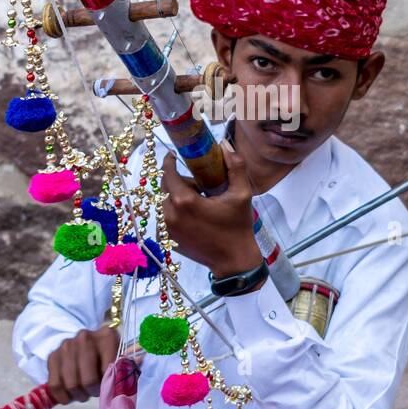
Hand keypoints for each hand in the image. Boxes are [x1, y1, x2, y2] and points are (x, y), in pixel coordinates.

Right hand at [46, 325, 118, 404]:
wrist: (86, 342)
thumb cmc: (106, 354)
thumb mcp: (119, 357)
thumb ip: (122, 371)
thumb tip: (118, 389)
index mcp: (107, 337)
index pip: (108, 372)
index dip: (108, 386)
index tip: (107, 386)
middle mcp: (85, 338)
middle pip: (88, 381)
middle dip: (92, 392)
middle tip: (94, 392)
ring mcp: (67, 346)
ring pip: (71, 384)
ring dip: (78, 395)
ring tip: (83, 392)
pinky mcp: (53, 356)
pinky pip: (55, 385)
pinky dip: (62, 396)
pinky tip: (69, 396)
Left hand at [160, 139, 262, 277]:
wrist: (233, 262)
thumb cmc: (237, 227)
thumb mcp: (242, 194)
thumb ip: (235, 167)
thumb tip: (226, 146)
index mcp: (185, 201)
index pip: (168, 173)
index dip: (169, 161)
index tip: (173, 155)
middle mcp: (170, 214)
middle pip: (166, 188)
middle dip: (179, 181)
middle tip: (199, 185)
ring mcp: (167, 229)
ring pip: (165, 203)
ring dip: (177, 198)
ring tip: (198, 202)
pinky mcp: (169, 240)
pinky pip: (167, 218)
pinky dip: (177, 212)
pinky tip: (194, 217)